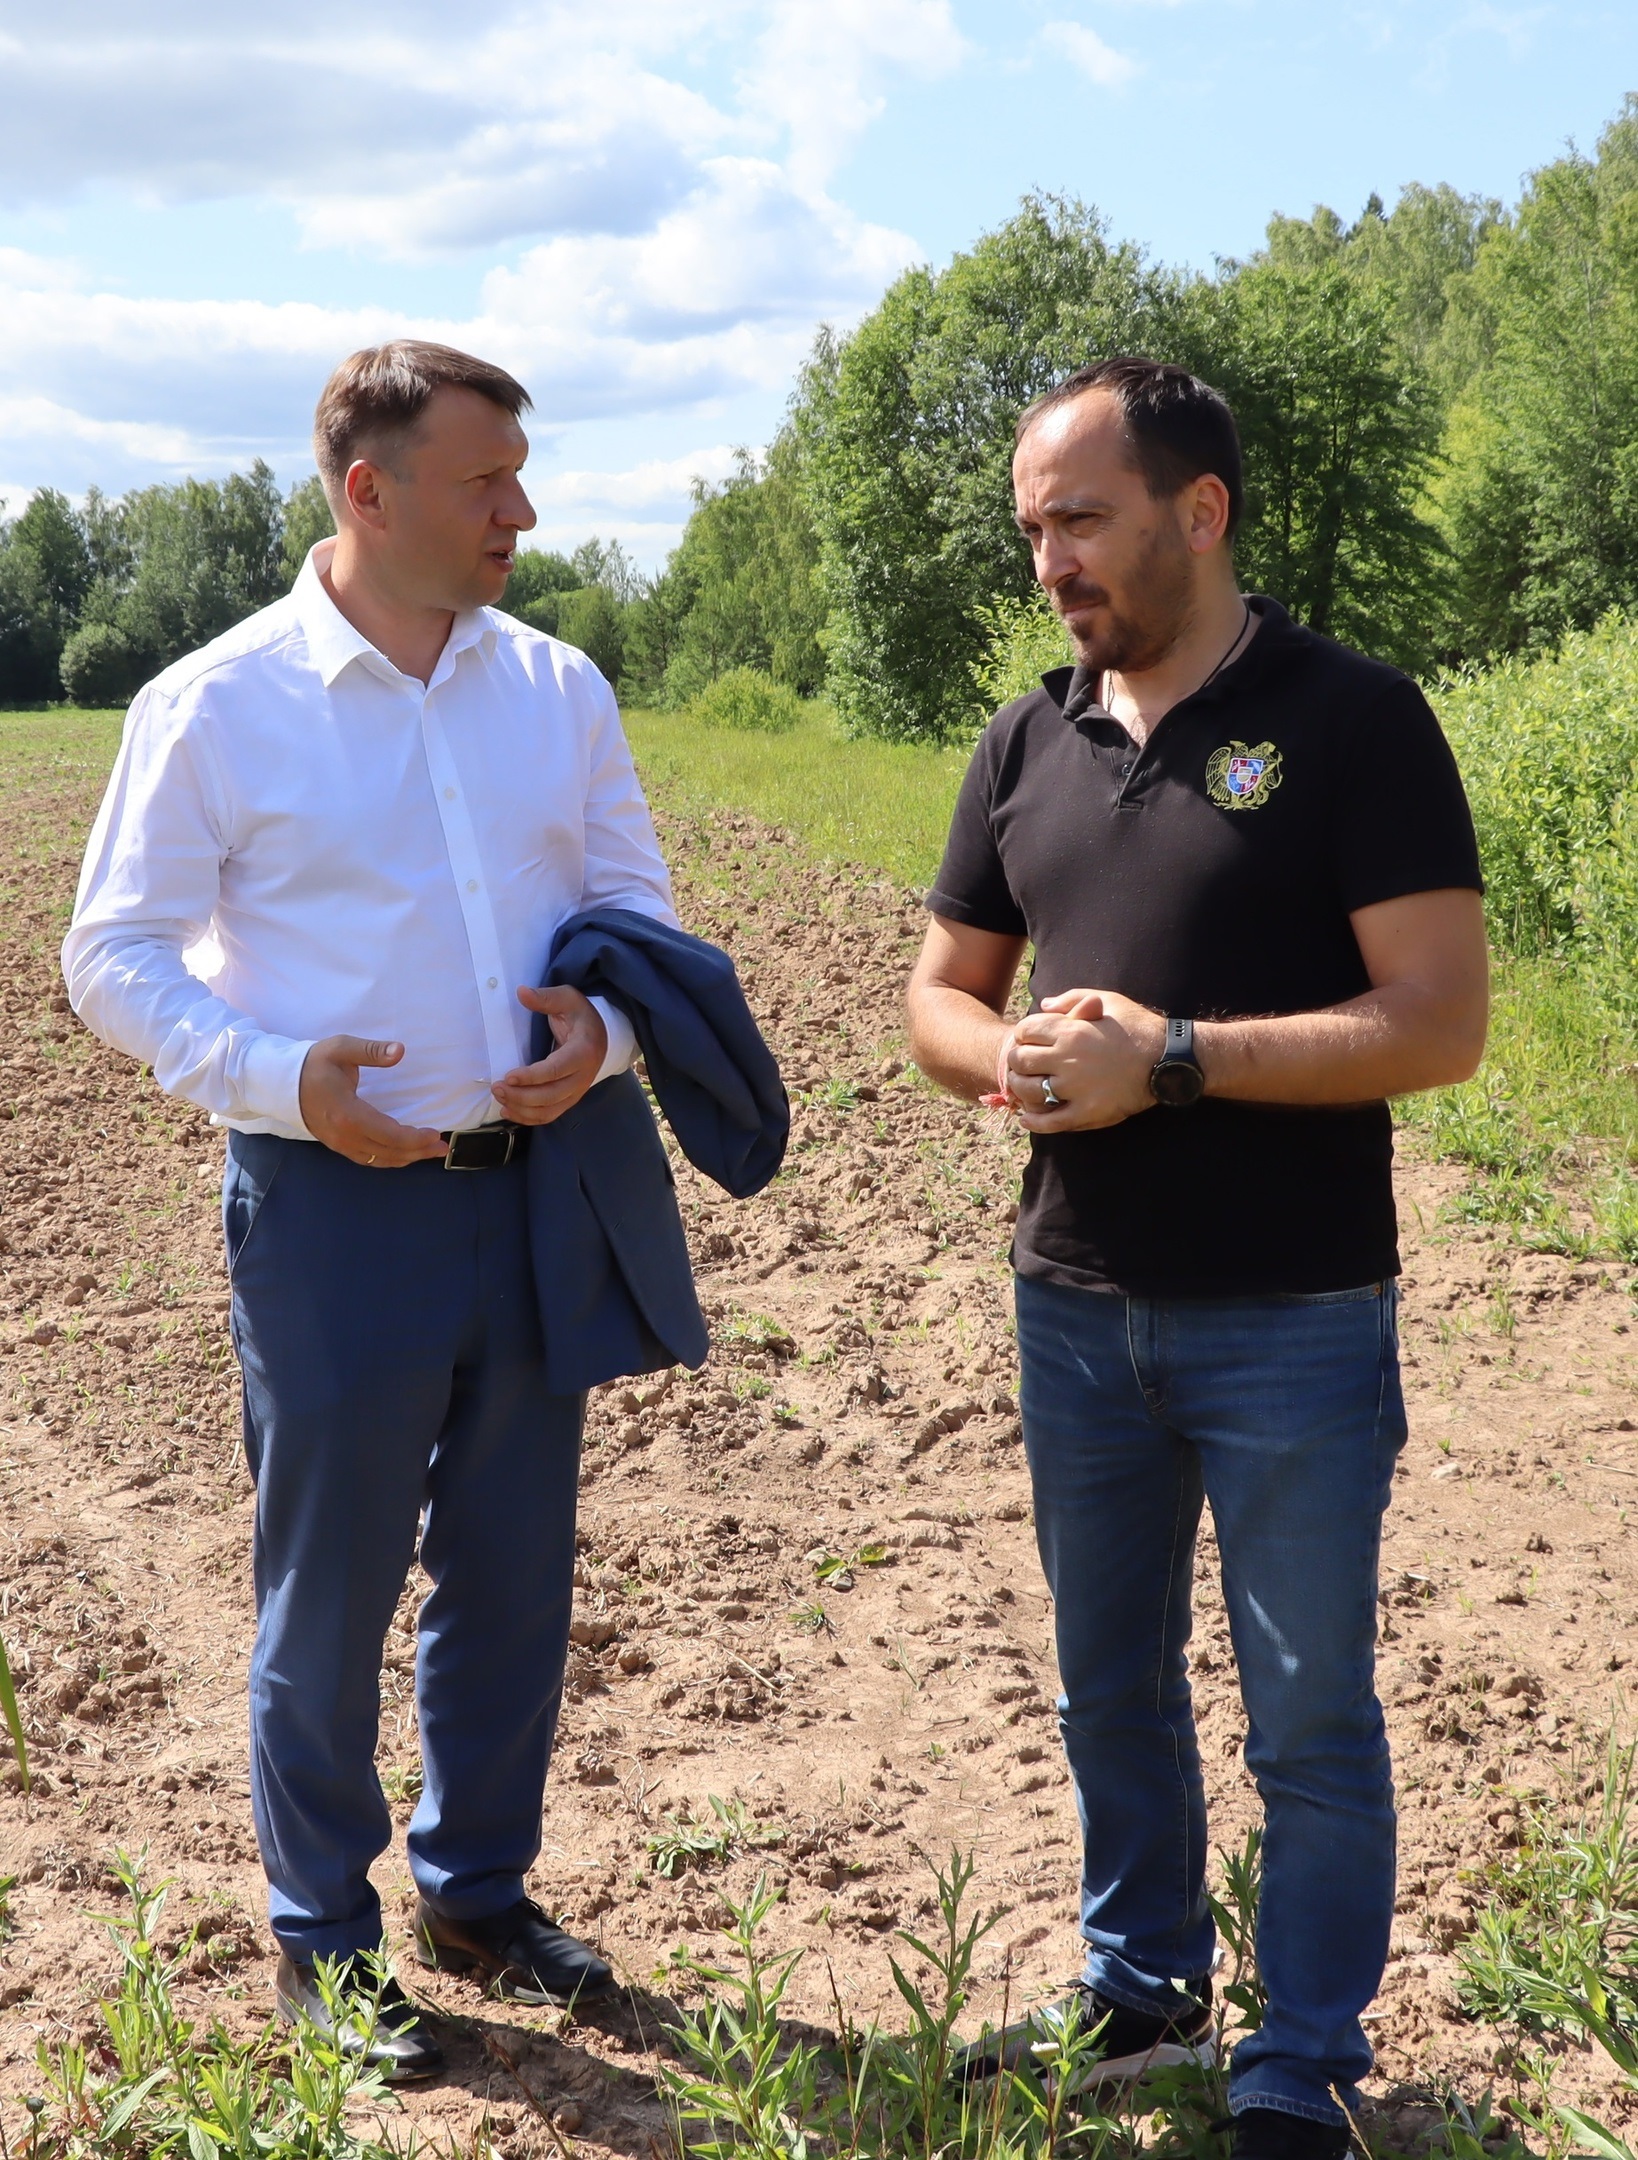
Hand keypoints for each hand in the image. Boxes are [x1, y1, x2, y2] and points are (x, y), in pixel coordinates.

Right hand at [298, 1038, 446, 1166]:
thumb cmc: (313, 1063)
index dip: (416, 1138)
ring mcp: (340, 1143)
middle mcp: (345, 1135)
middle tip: (443, 1148)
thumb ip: (372, 1051)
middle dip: (419, 1151)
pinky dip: (389, 1159)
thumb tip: (400, 1051)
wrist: (279, 1082)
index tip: (436, 1134)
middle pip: (389, 1152)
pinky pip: (368, 1159)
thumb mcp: (342, 1048)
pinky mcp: (337, 1145)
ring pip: (379, 1160)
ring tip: (429, 1152)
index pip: (390, 1135)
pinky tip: (403, 1154)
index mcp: (349, 1114)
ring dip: (406, 1158)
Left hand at [491, 985, 608, 1125]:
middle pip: (551, 1095)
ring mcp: (577, 1091)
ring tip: (499, 1096)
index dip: (532, 1076)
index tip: (508, 1076)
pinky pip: (548, 1116)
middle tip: (496, 1087)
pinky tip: (508, 1110)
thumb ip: (545, 997)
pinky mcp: (569, 1099)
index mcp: (583, 1052)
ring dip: (521, 1108)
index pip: (557, 1070)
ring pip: (548, 1110)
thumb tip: (521, 993)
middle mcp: (583, 1077)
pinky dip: (527, 1117)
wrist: (602, 1036)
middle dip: (521, 1095)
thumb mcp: (567, 999)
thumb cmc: (581, 1016)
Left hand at [1005, 989, 1165, 1130]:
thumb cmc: (1139, 1027)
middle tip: (1021, 1065)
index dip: (1022, 1035)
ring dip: (1020, 1089)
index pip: (1026, 1031)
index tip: (1028, 1040)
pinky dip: (1034, 1122)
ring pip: (1030, 1091)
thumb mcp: (1108, 1001)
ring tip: (1022, 1088)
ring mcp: (1076, 1088)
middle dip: (1017, 1061)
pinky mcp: (1088, 1112)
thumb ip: (1071, 998)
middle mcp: (1067, 1059)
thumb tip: (1043, 1005)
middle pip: (1021, 1060)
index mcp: (1070, 1030)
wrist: (1169, 1060)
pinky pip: (1051, 1122)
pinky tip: (1027, 1118)